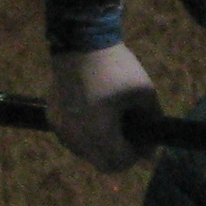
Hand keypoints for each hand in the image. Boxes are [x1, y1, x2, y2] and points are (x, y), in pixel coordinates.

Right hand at [51, 44, 160, 172]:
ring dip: (101, 147)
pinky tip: (95, 116)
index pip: (119, 163)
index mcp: (99, 133)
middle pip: (101, 163)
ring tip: (113, 123)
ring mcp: (61, 128)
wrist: (81, 42)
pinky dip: (86, 135)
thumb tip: (153, 149)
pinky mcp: (52, 118)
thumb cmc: (117, 67)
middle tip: (131, 136)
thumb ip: (152, 123)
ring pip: (85, 152)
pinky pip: (72, 138)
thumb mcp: (144, 93)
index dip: (136, 156)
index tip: (144, 142)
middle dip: (119, 154)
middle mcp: (76, 136)